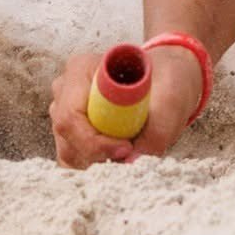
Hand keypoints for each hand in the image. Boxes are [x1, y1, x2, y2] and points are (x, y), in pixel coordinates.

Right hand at [48, 48, 202, 168]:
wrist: (168, 83)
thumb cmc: (167, 83)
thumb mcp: (170, 101)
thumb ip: (156, 131)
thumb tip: (132, 162)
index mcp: (80, 69)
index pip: (70, 117)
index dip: (93, 140)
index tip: (127, 148)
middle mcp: (65, 90)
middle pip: (65, 137)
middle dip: (97, 155)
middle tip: (131, 153)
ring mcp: (63, 111)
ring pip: (68, 152)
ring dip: (97, 162)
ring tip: (129, 151)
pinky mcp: (70, 132)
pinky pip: (74, 158)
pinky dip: (94, 165)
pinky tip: (118, 158)